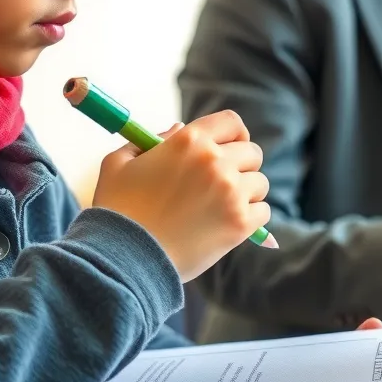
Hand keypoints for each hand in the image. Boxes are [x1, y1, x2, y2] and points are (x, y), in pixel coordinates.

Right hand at [93, 110, 270, 282]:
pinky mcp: (239, 223)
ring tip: (222, 208)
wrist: (124, 259)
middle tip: (222, 184)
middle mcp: (215, 161)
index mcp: (189, 140)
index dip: (234, 134)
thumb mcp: (119, 163)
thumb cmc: (117, 210)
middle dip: (241, 166)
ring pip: (260, 183)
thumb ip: (149, 140)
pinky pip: (263, 212)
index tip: (229, 147)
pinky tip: (228, 224)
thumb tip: (178, 129)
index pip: (231, 122)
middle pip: (252, 153)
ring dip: (247, 194)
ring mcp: (231, 192)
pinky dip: (251, 218)